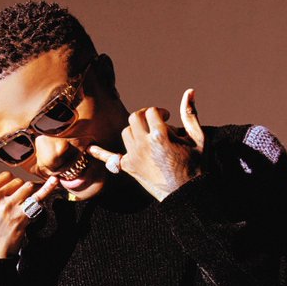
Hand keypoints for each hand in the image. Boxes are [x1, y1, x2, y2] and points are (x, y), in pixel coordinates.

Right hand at [0, 172, 58, 257]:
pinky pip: (37, 198)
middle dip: (20, 189)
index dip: (10, 183)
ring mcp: (9, 206)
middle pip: (16, 181)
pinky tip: (55, 181)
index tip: (12, 192)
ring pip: (26, 187)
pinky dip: (47, 188)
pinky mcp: (21, 215)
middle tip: (21, 200)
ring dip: (30, 193)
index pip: (4, 177)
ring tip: (29, 200)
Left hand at [87, 89, 204, 201]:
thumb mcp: (197, 138)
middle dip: (144, 117)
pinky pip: (111, 157)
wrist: (186, 194)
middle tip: (153, 123)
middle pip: (135, 118)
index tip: (166, 118)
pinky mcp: (129, 167)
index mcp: (160, 136)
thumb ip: (190, 114)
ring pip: (126, 133)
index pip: (151, 112)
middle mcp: (143, 145)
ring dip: (135, 131)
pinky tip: (89, 148)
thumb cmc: (196, 166)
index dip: (159, 113)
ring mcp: (134, 157)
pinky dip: (100, 153)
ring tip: (147, 138)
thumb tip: (189, 91)